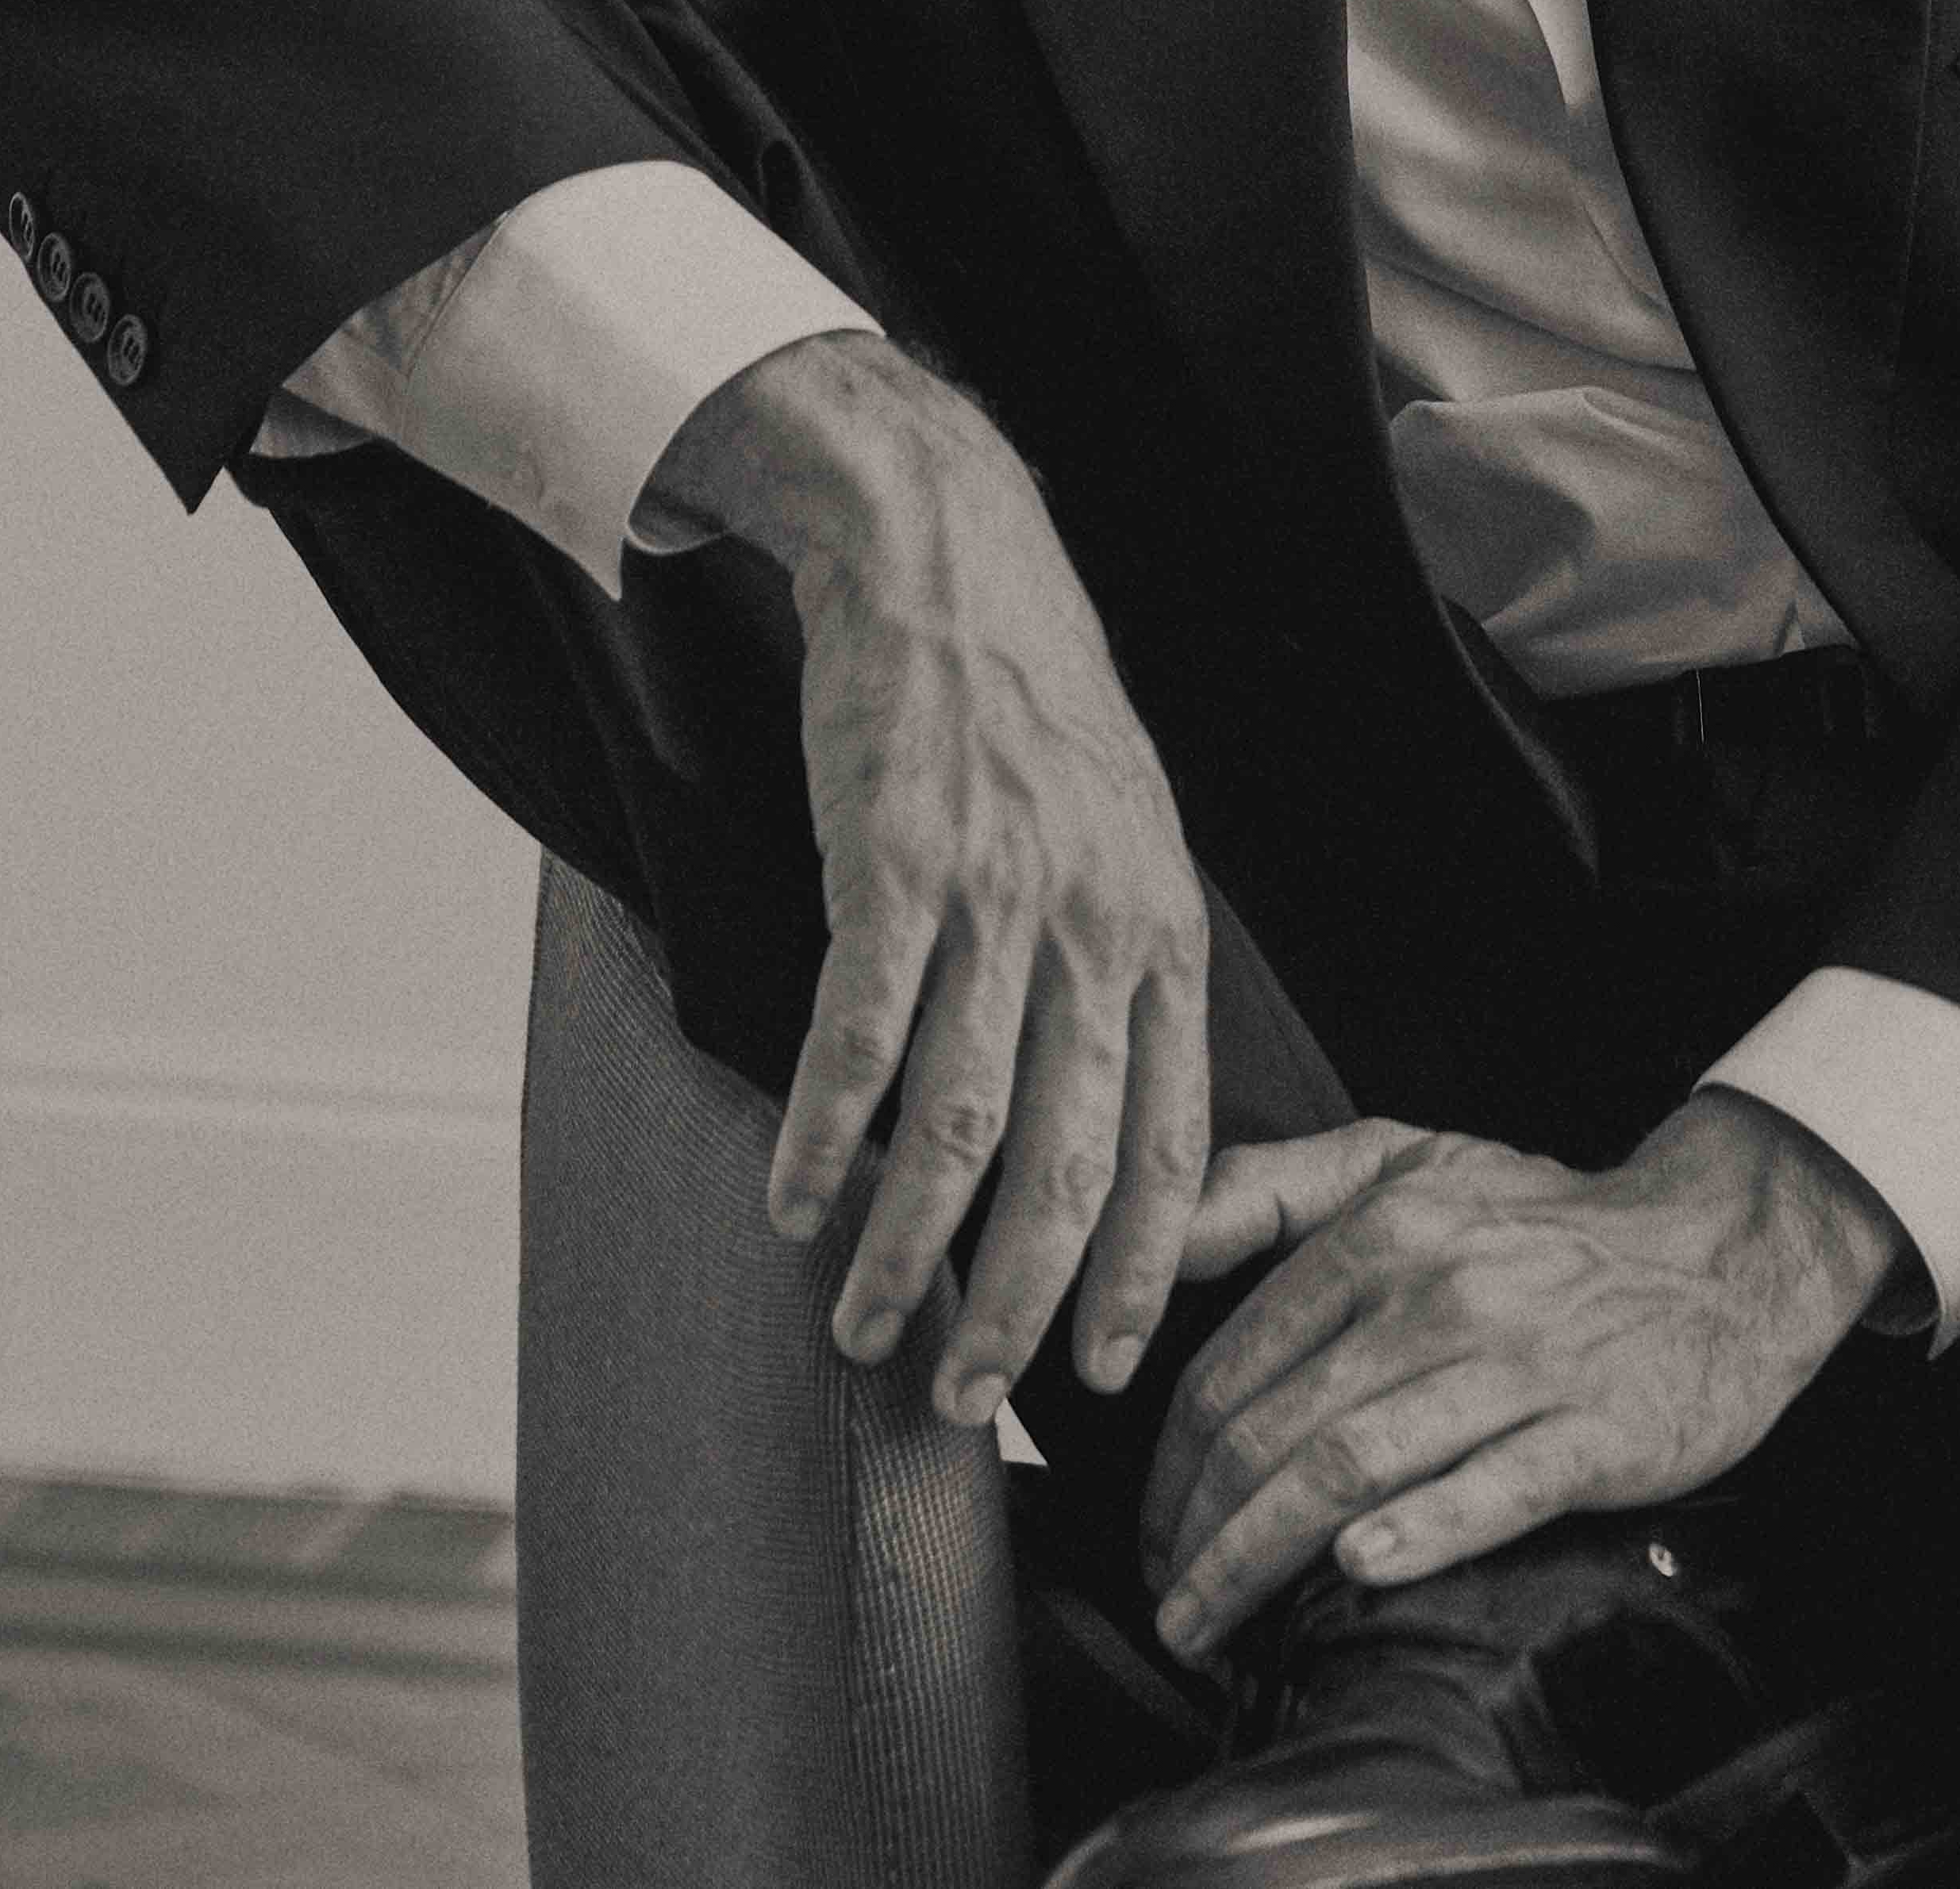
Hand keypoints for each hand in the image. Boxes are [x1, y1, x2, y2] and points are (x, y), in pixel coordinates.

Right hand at [640, 332, 1212, 1424]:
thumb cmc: (1033, 708)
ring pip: (956, 1126)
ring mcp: (996, 897)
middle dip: (1016, 1307)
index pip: (1170, 1142)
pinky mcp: (895, 865)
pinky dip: (820, 1135)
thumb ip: (1124, 967)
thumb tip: (1106, 1117)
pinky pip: (858, 1036)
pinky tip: (788, 1201)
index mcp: (1163, 929)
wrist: (947, 560)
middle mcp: (1095, 926)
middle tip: (964, 1398)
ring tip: (860, 1327)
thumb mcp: (1128, 833)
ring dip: (902, 1251)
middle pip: (1064, 1164)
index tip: (1099, 1370)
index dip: (1134, 1269)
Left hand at [1138, 1091, 1912, 1662]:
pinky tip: (1360, 1571)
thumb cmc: (1540, 1222)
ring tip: (1208, 1625)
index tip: (1152, 1533)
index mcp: (1382, 1229)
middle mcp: (1439, 1291)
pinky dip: (1420, 1529)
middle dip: (1197, 1533)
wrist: (1718, 1250)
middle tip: (1166, 1604)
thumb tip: (1160, 1238)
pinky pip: (1493, 1487)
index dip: (1171, 1465)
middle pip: (1278, 1428)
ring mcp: (1518, 1364)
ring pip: (1356, 1465)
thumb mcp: (1405, 1159)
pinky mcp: (1594, 1431)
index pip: (1235, 1363)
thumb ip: (1275, 1185)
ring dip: (1261, 1558)